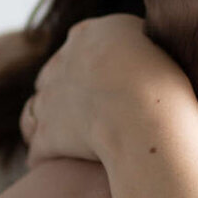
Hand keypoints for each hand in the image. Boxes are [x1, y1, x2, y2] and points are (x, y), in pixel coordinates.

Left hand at [19, 15, 191, 165]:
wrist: (144, 112)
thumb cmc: (162, 80)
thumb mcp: (157, 45)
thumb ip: (141, 46)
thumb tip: (146, 52)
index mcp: (88, 35)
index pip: (80, 43)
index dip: (88, 62)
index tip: (102, 79)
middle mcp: (62, 62)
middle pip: (53, 74)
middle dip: (62, 90)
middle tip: (80, 110)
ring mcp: (49, 98)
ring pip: (35, 107)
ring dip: (45, 120)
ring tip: (60, 135)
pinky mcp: (47, 133)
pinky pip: (37, 146)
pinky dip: (42, 154)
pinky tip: (48, 162)